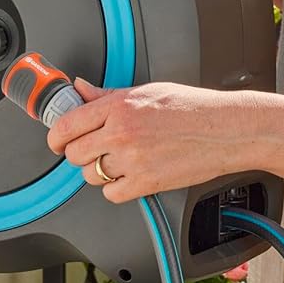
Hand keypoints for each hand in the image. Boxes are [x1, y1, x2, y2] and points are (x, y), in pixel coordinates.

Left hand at [47, 77, 247, 203]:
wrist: (226, 129)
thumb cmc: (193, 108)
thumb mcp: (148, 91)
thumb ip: (108, 94)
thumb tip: (80, 89)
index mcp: (120, 105)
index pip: (66, 125)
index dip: (57, 136)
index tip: (59, 139)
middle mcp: (122, 132)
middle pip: (73, 153)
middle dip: (80, 152)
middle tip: (94, 148)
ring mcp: (132, 159)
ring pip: (90, 175)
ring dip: (99, 170)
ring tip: (121, 159)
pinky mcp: (145, 183)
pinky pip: (110, 194)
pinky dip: (116, 188)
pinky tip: (131, 174)